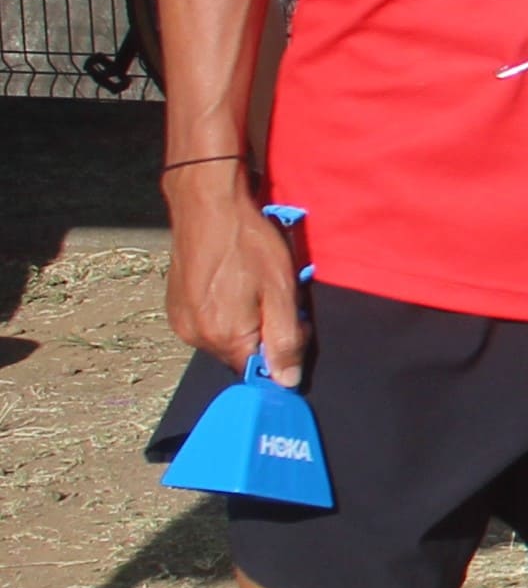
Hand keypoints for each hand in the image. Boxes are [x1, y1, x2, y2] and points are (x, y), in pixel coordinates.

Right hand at [166, 169, 304, 382]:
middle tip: (276, 297)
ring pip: (224, 337)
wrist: (208, 205)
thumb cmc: (248, 243)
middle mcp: (195, 336)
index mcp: (223, 337)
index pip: (258, 370)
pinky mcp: (174, 306)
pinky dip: (225, 310)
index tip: (293, 325)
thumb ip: (285, 341)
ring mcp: (181, 321)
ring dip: (244, 321)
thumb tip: (286, 383)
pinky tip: (234, 282)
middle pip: (240, 354)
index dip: (282, 352)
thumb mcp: (281, 290)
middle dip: (264, 333)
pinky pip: (207, 321)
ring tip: (253, 285)